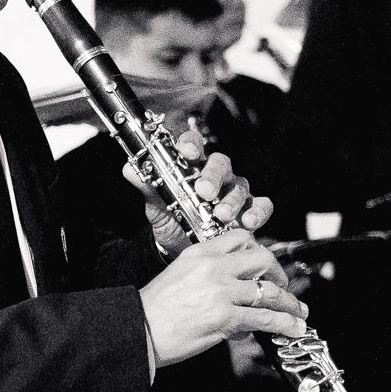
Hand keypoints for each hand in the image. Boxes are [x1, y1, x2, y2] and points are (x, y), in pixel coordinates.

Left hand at [135, 133, 272, 254]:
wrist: (178, 247)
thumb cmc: (171, 217)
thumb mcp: (155, 204)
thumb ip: (147, 185)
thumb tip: (130, 169)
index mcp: (192, 166)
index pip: (194, 145)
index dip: (192, 144)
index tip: (186, 151)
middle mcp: (215, 175)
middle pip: (220, 163)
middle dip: (213, 177)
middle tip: (204, 192)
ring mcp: (233, 192)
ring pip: (240, 186)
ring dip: (231, 200)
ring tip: (220, 215)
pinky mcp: (248, 211)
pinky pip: (260, 205)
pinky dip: (257, 211)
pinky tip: (248, 222)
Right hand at [142, 230, 307, 367]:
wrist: (138, 331)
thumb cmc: (153, 312)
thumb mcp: (179, 279)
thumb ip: (209, 280)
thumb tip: (235, 301)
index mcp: (199, 252)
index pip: (239, 238)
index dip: (258, 251)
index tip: (265, 266)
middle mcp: (213, 266)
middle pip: (262, 259)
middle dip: (279, 274)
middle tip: (283, 288)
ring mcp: (221, 291)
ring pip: (269, 291)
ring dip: (289, 304)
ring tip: (299, 313)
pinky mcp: (225, 317)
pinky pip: (265, 318)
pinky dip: (285, 324)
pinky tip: (293, 328)